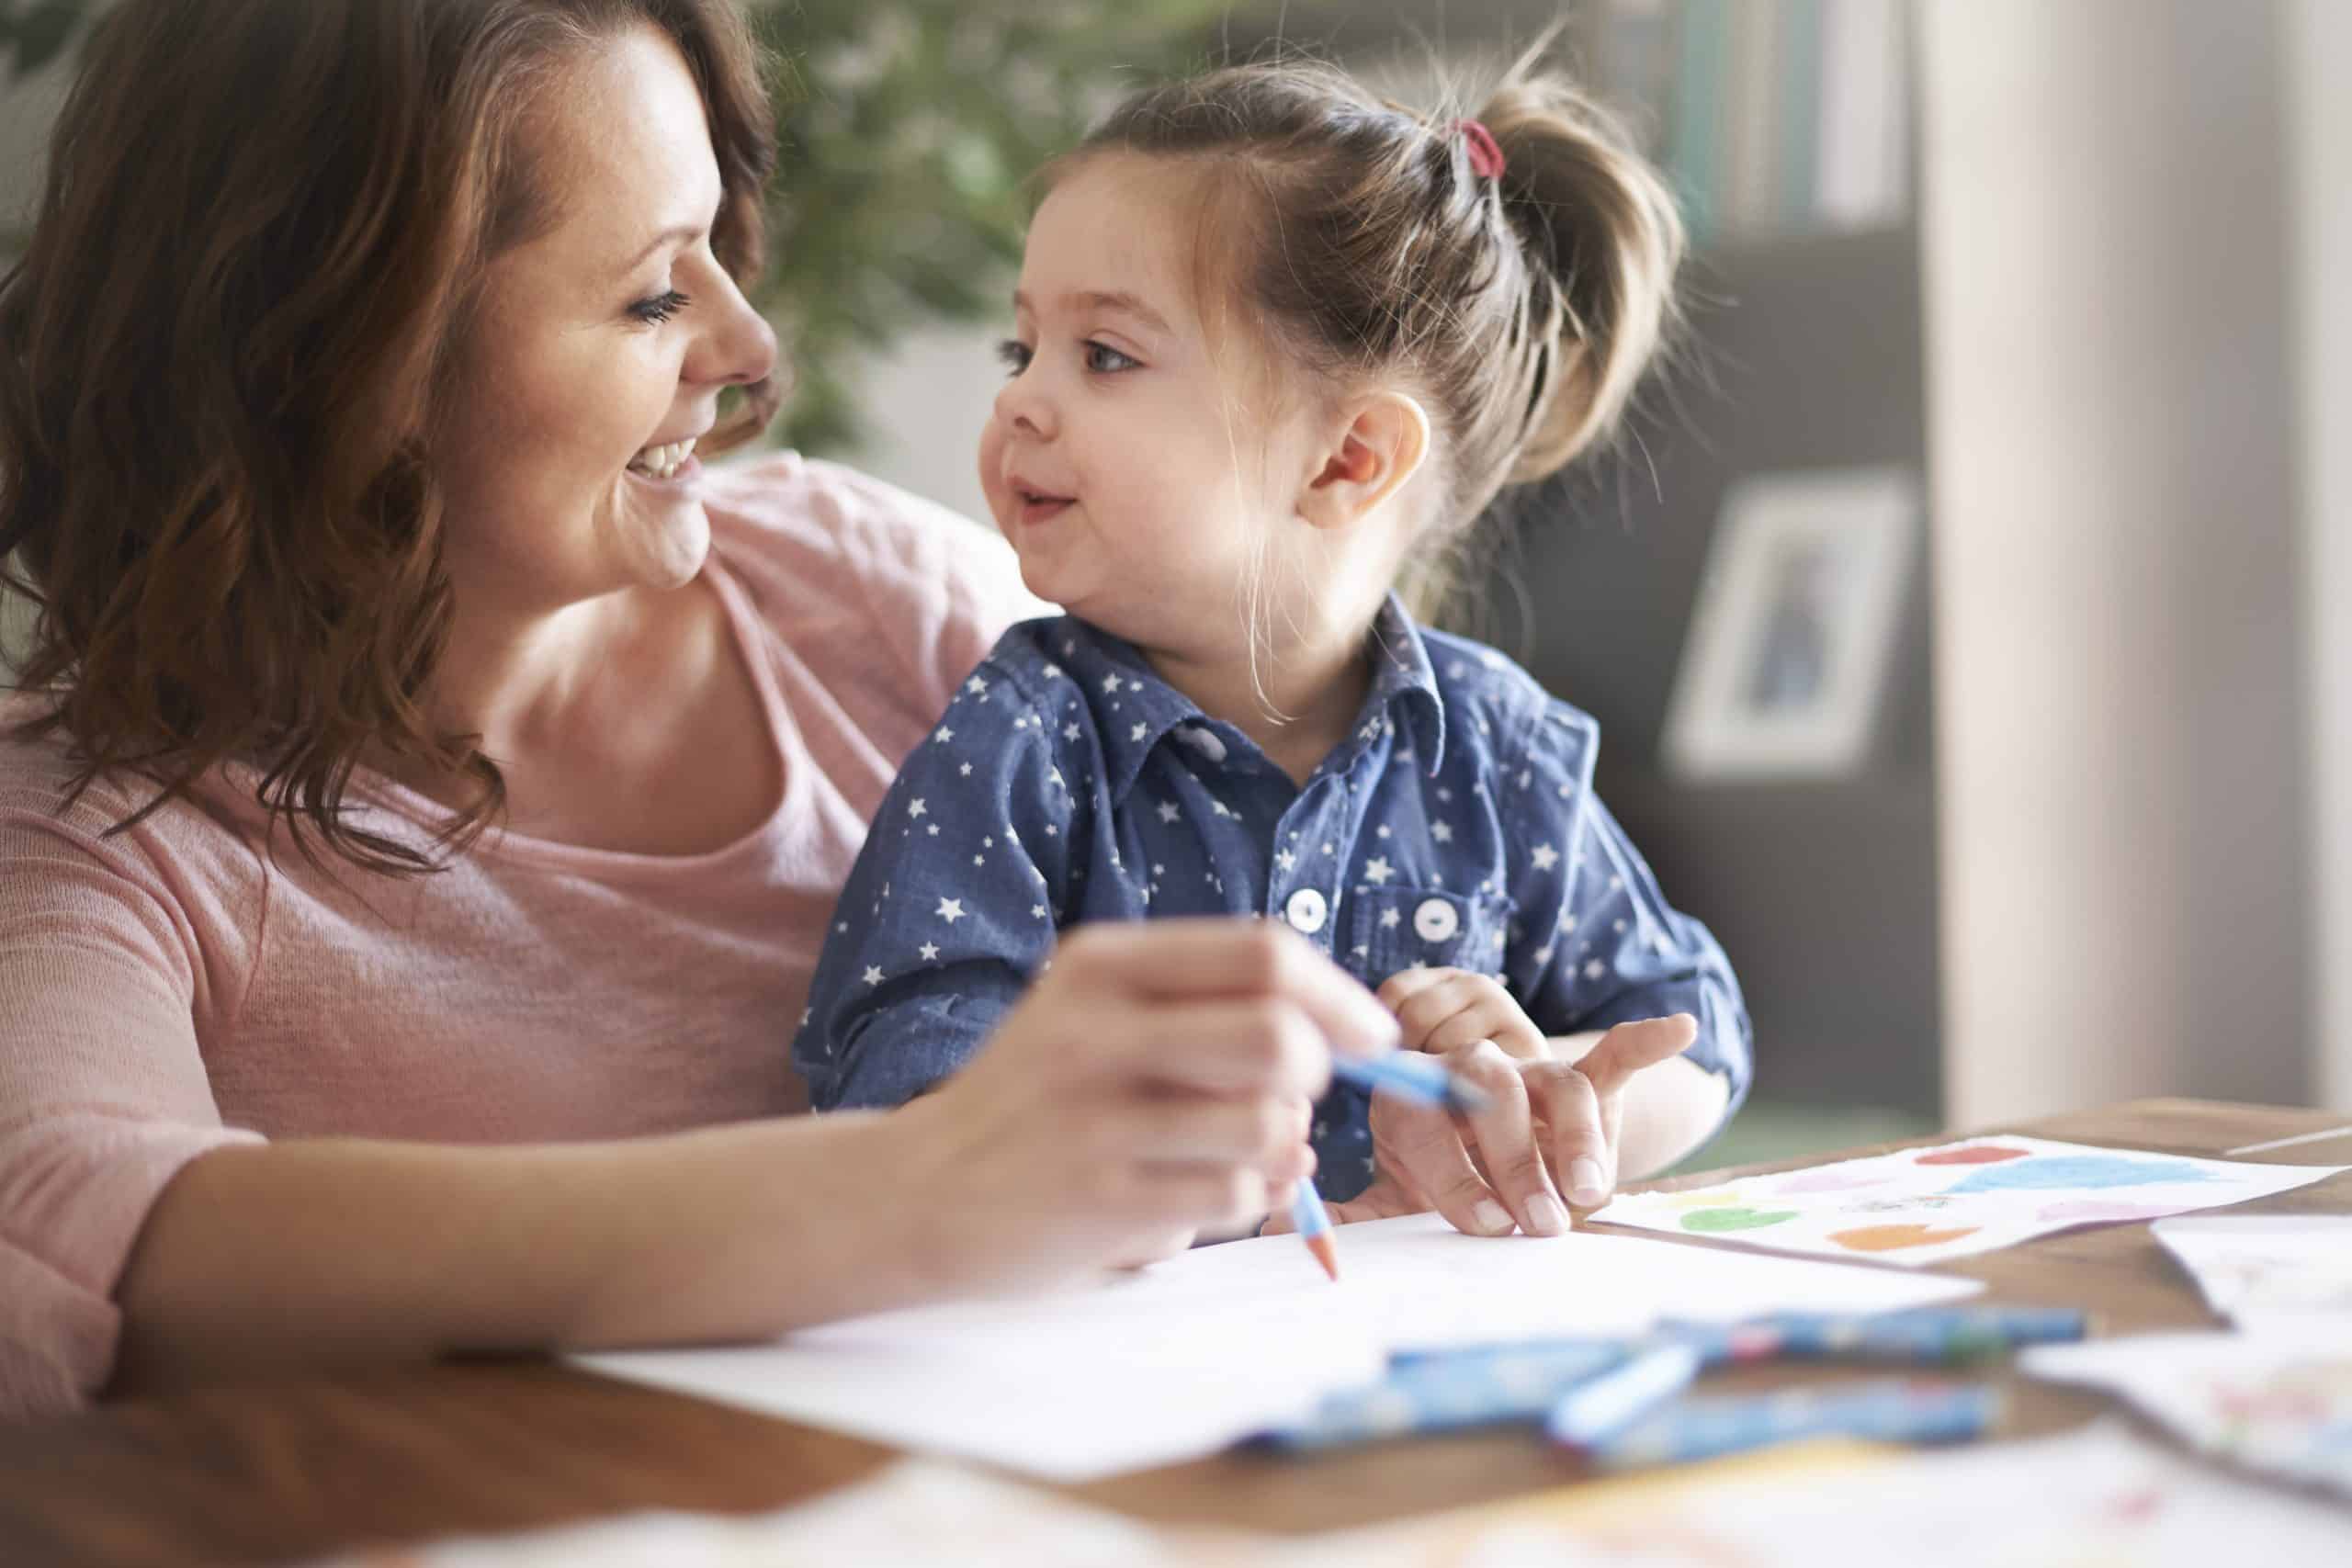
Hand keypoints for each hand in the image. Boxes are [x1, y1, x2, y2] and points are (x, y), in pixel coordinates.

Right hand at [899, 920, 1396, 1292]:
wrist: (913, 1190)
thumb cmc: (1032, 1099)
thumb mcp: (1092, 1013)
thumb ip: (1201, 1007)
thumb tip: (1343, 1035)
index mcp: (1101, 964)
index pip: (1262, 954)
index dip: (1339, 996)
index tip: (1370, 1036)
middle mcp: (1095, 1028)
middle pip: (1278, 1036)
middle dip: (1313, 1074)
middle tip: (1290, 1096)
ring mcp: (1095, 1117)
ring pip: (1267, 1122)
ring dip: (1278, 1145)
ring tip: (1232, 1152)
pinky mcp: (1100, 1198)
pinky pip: (1235, 1195)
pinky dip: (1245, 1199)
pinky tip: (1196, 1194)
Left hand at [1270, 966, 1697, 1239]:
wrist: (1490, 1136)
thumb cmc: (1437, 1172)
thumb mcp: (1395, 1192)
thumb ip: (1354, 1212)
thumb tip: (1279, 1223)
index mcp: (1414, 1103)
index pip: (1425, 1121)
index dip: (1454, 1172)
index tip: (1486, 1225)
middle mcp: (1470, 1078)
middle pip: (1489, 1095)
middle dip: (1513, 1160)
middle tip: (1535, 1221)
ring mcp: (1532, 1075)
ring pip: (1554, 1086)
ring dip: (1573, 1138)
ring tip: (1588, 1192)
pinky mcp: (1584, 1080)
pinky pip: (1614, 1054)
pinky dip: (1646, 1039)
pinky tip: (1680, 1027)